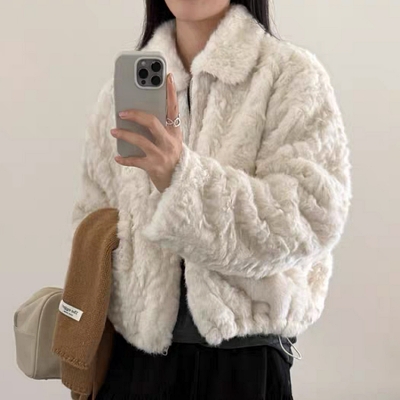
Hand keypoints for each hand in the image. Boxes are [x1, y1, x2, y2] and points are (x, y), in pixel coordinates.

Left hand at [110, 73, 182, 192]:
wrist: (180, 183)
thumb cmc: (172, 158)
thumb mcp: (172, 142)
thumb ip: (161, 129)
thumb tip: (137, 115)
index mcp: (175, 133)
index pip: (173, 109)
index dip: (170, 93)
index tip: (167, 77)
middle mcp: (170, 142)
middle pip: (152, 122)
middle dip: (136, 115)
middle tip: (122, 112)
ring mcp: (162, 155)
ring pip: (140, 140)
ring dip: (125, 135)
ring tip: (114, 131)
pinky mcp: (154, 167)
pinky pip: (135, 161)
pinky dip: (125, 159)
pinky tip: (117, 157)